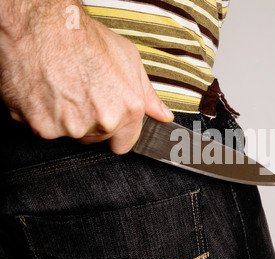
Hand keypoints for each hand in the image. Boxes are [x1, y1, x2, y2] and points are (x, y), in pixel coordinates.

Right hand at [0, 1, 173, 153]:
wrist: (42, 27)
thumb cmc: (85, 39)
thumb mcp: (130, 61)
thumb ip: (148, 96)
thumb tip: (163, 115)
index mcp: (128, 110)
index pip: (123, 145)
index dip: (114, 133)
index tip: (107, 121)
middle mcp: (103, 122)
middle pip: (95, 138)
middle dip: (89, 121)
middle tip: (81, 93)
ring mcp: (72, 126)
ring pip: (70, 134)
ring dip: (65, 118)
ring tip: (63, 88)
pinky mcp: (43, 126)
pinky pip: (44, 128)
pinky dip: (42, 115)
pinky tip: (46, 91)